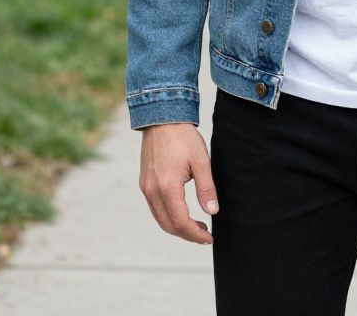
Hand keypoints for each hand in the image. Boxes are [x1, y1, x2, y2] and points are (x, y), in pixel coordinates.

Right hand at [139, 122, 218, 244]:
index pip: (180, 222)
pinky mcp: (144, 183)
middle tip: (205, 234)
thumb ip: (206, 188)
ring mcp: (146, 188)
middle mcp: (152, 191)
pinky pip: (155, 208)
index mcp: (167, 187)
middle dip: (187, 234)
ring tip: (197, 225)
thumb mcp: (201, 161)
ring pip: (160, 219)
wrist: (162, 118)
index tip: (209, 238)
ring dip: (177, 227)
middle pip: (168, 225)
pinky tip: (182, 212)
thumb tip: (212, 212)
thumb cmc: (183, 137)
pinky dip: (168, 216)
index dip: (195, 234)